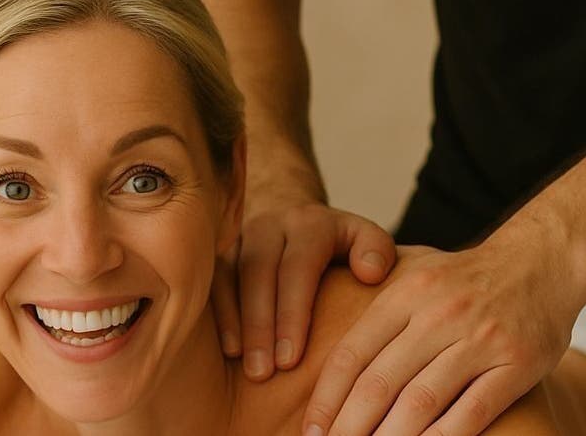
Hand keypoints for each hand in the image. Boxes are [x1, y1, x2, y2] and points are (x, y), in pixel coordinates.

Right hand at [210, 201, 396, 379]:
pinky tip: (224, 350)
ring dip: (234, 323)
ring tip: (245, 367)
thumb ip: (376, 250)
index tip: (292, 361)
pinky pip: (209, 280)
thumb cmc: (333, 243)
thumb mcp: (363, 236)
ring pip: (228, 276)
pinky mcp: (216, 251)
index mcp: (309, 223)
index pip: (298, 267)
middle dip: (261, 325)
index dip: (292, 313)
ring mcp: (238, 237)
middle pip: (258, 272)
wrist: (288, 212)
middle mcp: (270, 226)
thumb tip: (371, 273)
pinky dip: (215, 315)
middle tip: (264, 373)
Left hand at [301, 241, 582, 435]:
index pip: (353, 353)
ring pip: (422, 401)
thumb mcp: (416, 269)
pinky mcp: (517, 364)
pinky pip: (472, 411)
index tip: (311, 429)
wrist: (543, 260)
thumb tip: (316, 333)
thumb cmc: (467, 277)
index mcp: (407, 293)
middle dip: (349, 427)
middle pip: (381, 382)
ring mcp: (481, 338)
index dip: (327, 397)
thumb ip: (373, 296)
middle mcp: (439, 314)